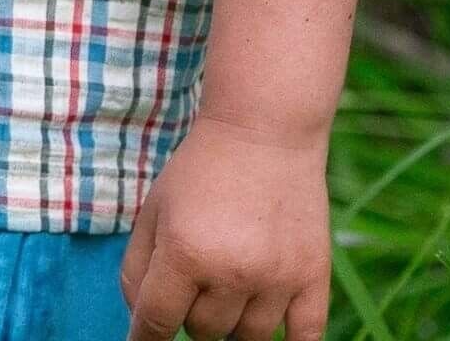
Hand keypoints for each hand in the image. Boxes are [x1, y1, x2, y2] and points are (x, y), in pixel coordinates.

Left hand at [119, 113, 332, 340]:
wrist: (265, 130)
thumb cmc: (202, 170)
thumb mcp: (154, 208)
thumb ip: (137, 267)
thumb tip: (140, 322)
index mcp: (184, 252)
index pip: (156, 323)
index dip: (145, 338)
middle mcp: (231, 271)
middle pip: (202, 332)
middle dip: (192, 311)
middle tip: (199, 274)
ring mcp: (276, 279)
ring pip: (246, 339)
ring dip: (232, 321)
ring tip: (230, 280)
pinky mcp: (313, 277)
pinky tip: (268, 318)